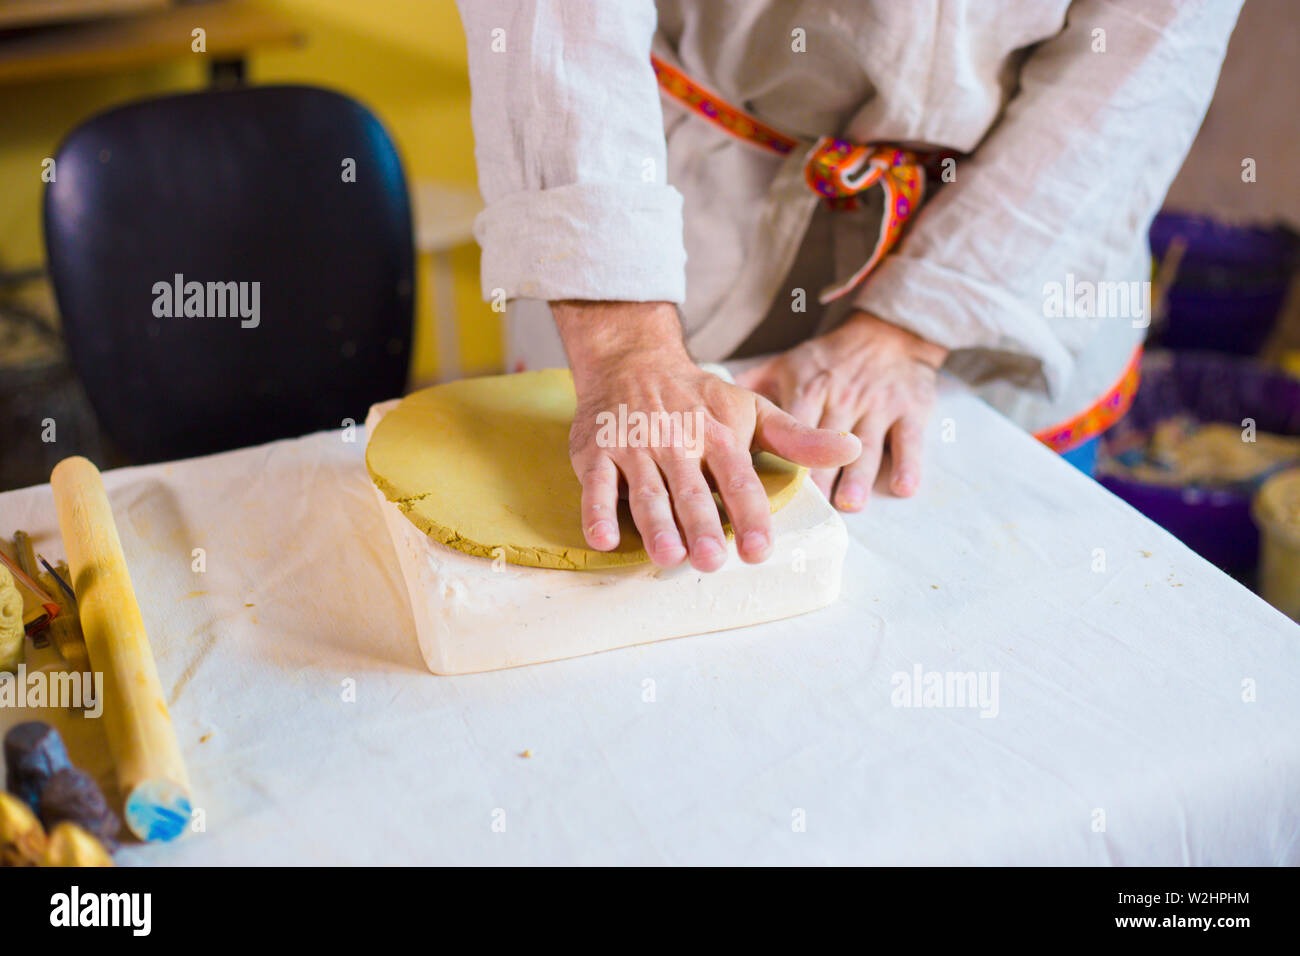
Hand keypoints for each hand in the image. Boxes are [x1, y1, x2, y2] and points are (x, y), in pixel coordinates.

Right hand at [553, 301, 860, 570]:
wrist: (633, 358)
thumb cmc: (698, 396)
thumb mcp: (752, 409)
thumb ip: (798, 438)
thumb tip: (852, 449)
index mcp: (718, 434)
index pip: (738, 478)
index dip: (749, 514)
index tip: (759, 550)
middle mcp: (677, 441)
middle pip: (690, 489)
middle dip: (701, 525)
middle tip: (711, 561)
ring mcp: (635, 447)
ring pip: (646, 490)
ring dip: (656, 523)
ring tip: (668, 556)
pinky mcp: (597, 452)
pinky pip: (596, 484)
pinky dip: (597, 511)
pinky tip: (604, 539)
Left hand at [737, 311, 945, 510]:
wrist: (888, 334)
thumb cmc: (830, 359)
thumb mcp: (789, 363)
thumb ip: (753, 385)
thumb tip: (711, 401)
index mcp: (809, 387)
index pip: (791, 426)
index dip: (781, 455)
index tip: (769, 488)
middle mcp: (843, 397)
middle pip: (828, 442)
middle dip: (819, 475)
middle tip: (808, 506)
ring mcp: (878, 405)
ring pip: (869, 445)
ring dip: (860, 475)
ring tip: (850, 503)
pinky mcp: (911, 410)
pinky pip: (910, 440)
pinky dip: (908, 464)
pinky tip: (903, 489)